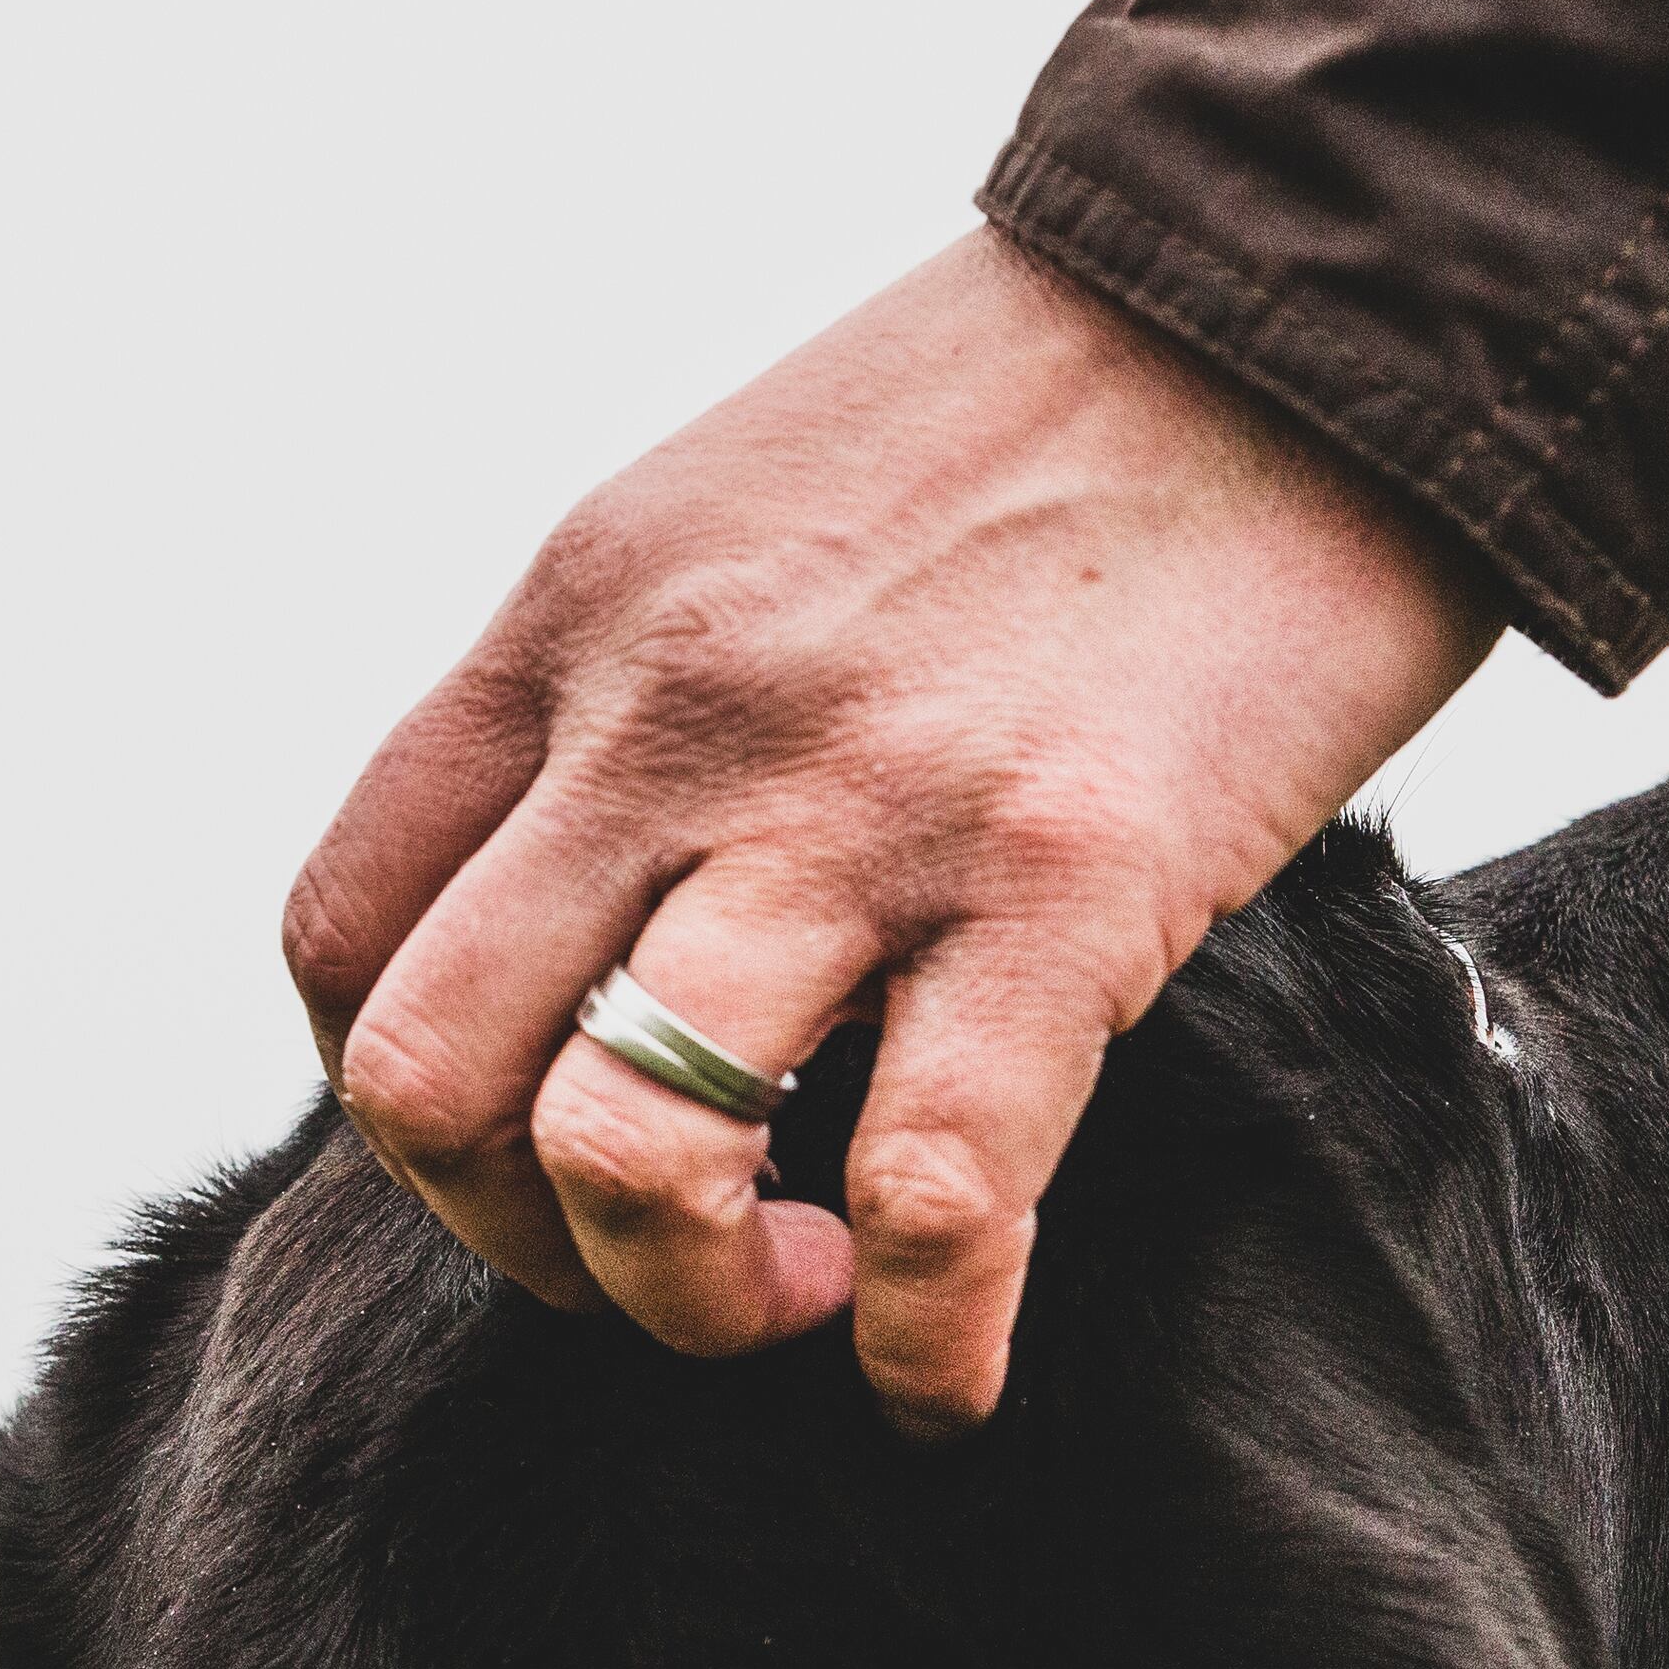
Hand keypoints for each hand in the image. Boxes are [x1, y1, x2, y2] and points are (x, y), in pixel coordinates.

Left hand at [283, 229, 1501, 1436]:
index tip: (537, 1154)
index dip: (412, 1109)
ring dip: (688, 1302)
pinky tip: (944, 1381)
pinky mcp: (1066, 873)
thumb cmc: (1062, 424)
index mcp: (576, 620)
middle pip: (427, 1079)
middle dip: (516, 1242)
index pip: (347, 932)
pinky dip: (918, 1346)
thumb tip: (619, 925)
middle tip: (657, 1259)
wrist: (1321, 287)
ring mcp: (857, 797)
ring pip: (624, 1154)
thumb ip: (648, 701)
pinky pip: (925, 1200)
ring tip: (797, 1298)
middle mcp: (669, 714)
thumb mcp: (751, 515)